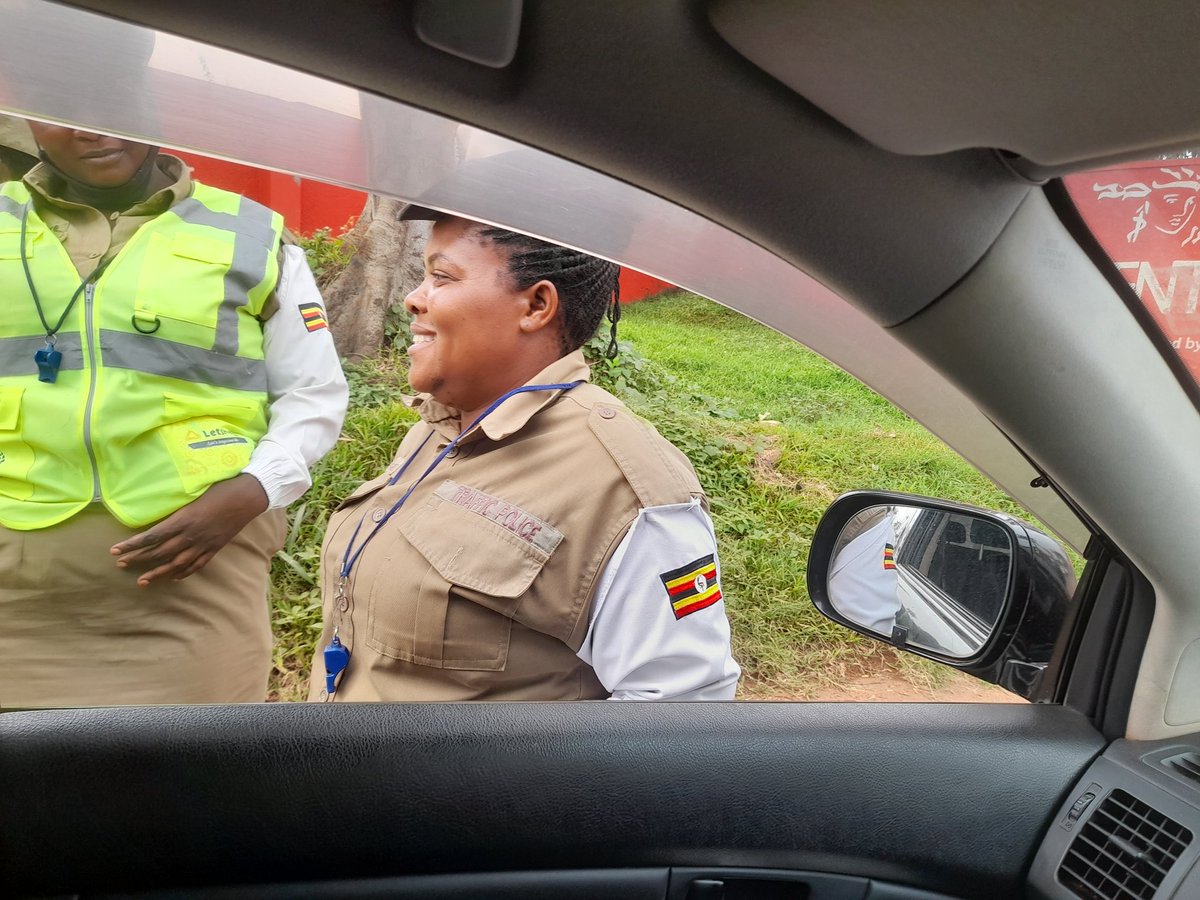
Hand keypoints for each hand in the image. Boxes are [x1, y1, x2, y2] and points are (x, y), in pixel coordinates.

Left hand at [110, 474, 269, 585]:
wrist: (247, 497)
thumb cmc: (220, 488)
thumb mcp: (193, 493)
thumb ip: (176, 506)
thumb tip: (157, 511)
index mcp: (183, 520)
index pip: (152, 537)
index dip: (132, 545)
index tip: (115, 550)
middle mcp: (191, 535)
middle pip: (160, 552)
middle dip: (138, 559)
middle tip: (121, 564)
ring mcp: (204, 544)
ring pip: (176, 563)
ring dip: (157, 573)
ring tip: (142, 581)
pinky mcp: (215, 548)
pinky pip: (197, 565)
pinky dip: (184, 573)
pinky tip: (173, 578)